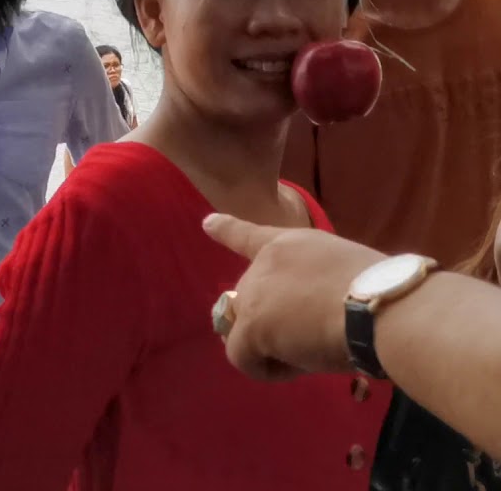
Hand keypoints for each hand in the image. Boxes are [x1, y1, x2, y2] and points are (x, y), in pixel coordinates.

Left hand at [201, 213, 384, 381]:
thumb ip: (318, 283)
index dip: (227, 229)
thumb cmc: (384, 294)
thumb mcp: (347, 273)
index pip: (251, 236)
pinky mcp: (251, 324)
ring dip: (271, 345)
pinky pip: (243, 357)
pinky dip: (268, 370)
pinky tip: (300, 366)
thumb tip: (316, 313)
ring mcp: (255, 291)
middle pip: (249, 299)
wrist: (384, 308)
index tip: (207, 223)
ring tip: (312, 350)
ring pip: (245, 329)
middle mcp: (266, 262)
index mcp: (293, 244)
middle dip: (272, 322)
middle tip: (313, 335)